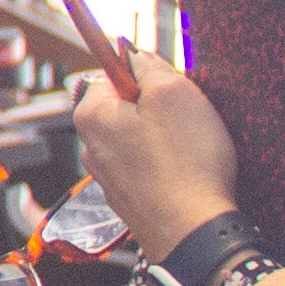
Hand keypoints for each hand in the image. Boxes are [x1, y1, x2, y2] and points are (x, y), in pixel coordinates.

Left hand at [67, 66, 242, 256]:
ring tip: (191, 150)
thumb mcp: (174, 93)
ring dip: (168, 138)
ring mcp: (109, 176)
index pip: (113, 73)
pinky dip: (169, 165)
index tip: (170, 89)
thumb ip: (150, 65)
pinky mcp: (130, 199)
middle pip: (127, 107)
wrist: (193, 231)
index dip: (148, 76)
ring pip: (141, 138)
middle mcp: (90, 147)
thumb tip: (134, 54)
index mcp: (91, 115)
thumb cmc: (185, 163)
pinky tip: (188, 173)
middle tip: (186, 120)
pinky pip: (151, 167)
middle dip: (159, 108)